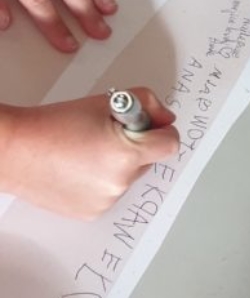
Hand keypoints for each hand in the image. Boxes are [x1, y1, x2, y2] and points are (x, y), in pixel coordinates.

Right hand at [0, 88, 179, 219]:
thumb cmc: (56, 124)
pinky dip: (101, 180)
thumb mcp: (108, 101)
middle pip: (148, 160)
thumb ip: (148, 104)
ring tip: (86, 151)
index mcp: (128, 153)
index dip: (162, 130)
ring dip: (118, 164)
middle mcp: (120, 182)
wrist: (14, 149)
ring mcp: (106, 200)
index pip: (170, 144)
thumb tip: (166, 119)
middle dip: (136, 145)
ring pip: (128, 177)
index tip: (152, 125)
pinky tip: (78, 168)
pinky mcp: (92, 212)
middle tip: (107, 134)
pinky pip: (110, 192)